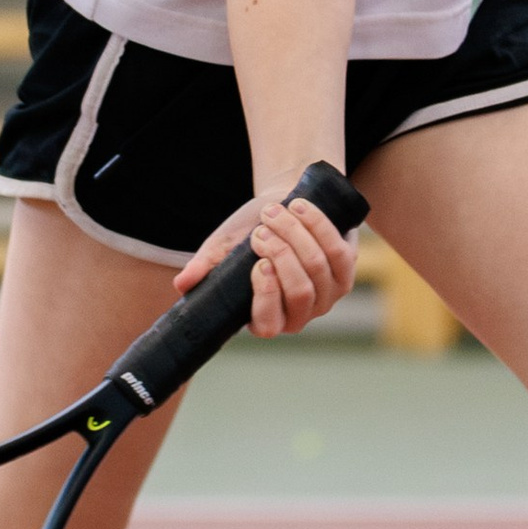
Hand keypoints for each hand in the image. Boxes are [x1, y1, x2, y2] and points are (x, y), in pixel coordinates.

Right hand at [174, 182, 357, 338]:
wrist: (282, 205)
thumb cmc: (248, 232)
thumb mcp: (224, 247)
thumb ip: (205, 266)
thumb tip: (182, 285)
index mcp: (266, 318)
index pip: (269, 323)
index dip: (267, 295)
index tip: (258, 263)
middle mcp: (299, 314)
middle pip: (299, 291)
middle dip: (282, 253)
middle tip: (261, 229)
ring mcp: (326, 296)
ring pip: (317, 268)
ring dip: (295, 233)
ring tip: (274, 212)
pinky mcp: (345, 272)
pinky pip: (337, 252)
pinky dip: (317, 225)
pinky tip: (299, 207)